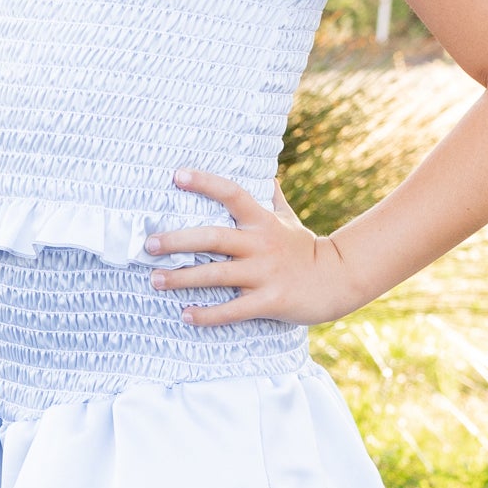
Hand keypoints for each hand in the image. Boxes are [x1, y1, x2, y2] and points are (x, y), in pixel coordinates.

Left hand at [147, 169, 366, 325]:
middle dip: (178, 240)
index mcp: (262, 221)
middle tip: (150, 244)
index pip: (231, 193)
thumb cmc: (305, 249)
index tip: (176, 176)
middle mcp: (261, 244)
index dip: (204, 182)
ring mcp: (265, 274)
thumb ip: (272, 197)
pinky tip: (185, 315)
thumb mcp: (288, 219)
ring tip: (155, 280)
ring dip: (181, 279)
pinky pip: (232, 310)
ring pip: (216, 275)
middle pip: (213, 238)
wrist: (338, 280)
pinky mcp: (269, 301)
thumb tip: (265, 171)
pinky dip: (206, 314)